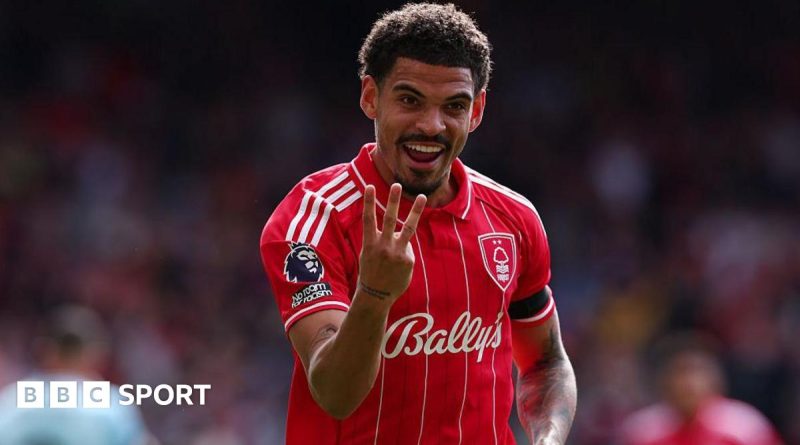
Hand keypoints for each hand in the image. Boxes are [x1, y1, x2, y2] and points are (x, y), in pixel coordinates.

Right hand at [357, 183, 425, 302]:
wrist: (375, 296)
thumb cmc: (371, 272)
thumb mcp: (368, 254)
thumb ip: (381, 241)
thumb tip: (399, 232)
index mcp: (369, 243)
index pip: (368, 219)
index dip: (368, 202)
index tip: (369, 186)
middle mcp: (383, 246)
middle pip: (389, 219)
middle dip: (393, 201)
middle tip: (397, 185)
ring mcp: (397, 253)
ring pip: (408, 228)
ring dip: (415, 210)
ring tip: (422, 196)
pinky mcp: (408, 260)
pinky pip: (407, 250)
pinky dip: (403, 255)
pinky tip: (396, 267)